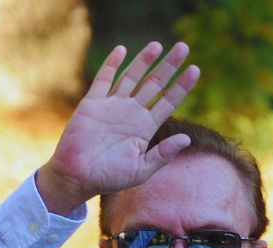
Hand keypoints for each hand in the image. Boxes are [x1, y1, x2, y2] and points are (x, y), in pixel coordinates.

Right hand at [37, 41, 199, 215]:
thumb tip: (186, 139)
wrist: (77, 177)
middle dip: (169, 66)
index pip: (168, 102)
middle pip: (154, 84)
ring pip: (132, 76)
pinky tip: (122, 50)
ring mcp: (112, 105)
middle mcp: (131, 113)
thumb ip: (163, 154)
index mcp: (145, 128)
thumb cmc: (109, 178)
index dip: (181, 86)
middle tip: (184, 47)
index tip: (195, 70)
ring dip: (144, 60)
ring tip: (158, 45)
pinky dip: (112, 64)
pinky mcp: (93, 103)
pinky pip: (104, 79)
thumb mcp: (141, 169)